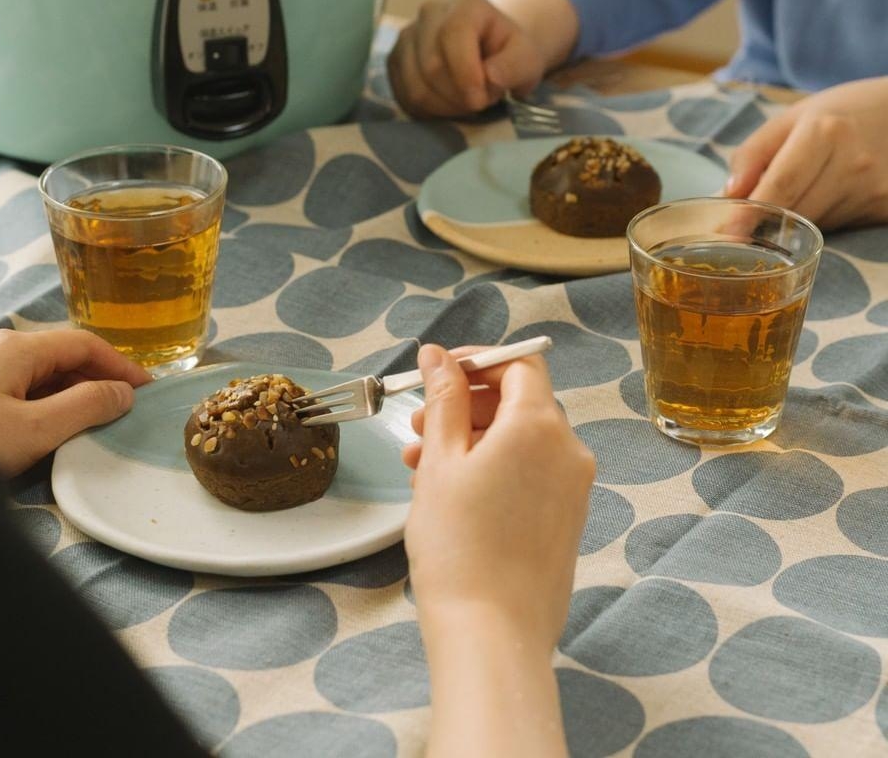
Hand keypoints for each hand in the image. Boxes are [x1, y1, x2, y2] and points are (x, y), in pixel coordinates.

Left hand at [0, 329, 150, 476]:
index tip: (147, 390)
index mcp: (18, 347)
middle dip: (96, 378)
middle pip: (60, 355)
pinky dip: (39, 400)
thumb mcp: (33, 430)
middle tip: (123, 409)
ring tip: (88, 421)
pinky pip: (10, 385)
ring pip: (34, 372)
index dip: (121, 365)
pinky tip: (39, 427)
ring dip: (67, 391)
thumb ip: (84, 407)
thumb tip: (123, 393)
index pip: (85, 344)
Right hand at [387, 0, 578, 117]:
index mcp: (466, 6)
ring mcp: (407, 36)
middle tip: (479, 103)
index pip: (453, 36)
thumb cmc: (508, 56)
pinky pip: (403, 95)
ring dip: (443, 107)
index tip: (481, 101)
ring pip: (415, 85)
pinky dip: (426, 111)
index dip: (465, 76)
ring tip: (464, 104)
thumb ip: (515, 66)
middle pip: (432, 66)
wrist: (488, 53)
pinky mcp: (394, 60)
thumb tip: (490, 77)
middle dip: (457, 97)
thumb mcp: (527, 60)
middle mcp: (430, 14)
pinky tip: (446, 106)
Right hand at [404, 344, 594, 651]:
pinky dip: (493, 468)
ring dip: (471, 439)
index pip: (519, 365)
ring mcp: (573, 488)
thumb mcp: (440, 460)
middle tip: (419, 423)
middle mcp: (568, 451)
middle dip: (465, 405)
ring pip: (519, 440)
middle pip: (519, 401)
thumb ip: (443, 399)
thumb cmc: (460, 547)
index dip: (477, 361)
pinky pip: (530, 473)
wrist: (492, 635)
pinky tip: (449, 493)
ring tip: (420, 465)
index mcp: (539, 426)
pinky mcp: (567, 520)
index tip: (438, 372)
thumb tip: (438, 356)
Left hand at [726, 77, 887, 229]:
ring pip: (812, 225)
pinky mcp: (885, 209)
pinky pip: (836, 227)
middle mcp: (853, 164)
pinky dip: (818, 219)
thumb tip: (729, 194)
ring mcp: (873, 191)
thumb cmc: (838, 114)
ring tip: (798, 190)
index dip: (751, 213)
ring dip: (791, 219)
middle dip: (764, 221)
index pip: (781, 185)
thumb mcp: (791, 119)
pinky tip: (825, 195)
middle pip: (794, 211)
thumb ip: (753, 154)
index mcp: (825, 133)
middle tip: (739, 226)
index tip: (727, 234)